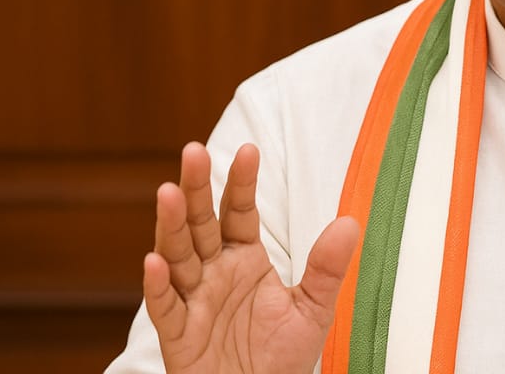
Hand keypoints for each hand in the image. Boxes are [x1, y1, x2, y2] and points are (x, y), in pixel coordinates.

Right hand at [143, 142, 358, 373]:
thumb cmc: (281, 357)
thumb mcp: (313, 309)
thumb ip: (327, 268)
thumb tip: (350, 222)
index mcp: (245, 259)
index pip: (239, 212)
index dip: (242, 183)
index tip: (249, 150)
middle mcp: (214, 273)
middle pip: (202, 223)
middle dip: (197, 188)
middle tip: (194, 151)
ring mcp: (193, 301)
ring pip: (177, 256)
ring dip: (172, 225)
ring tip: (169, 192)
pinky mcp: (178, 336)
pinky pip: (165, 308)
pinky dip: (157, 286)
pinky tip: (154, 261)